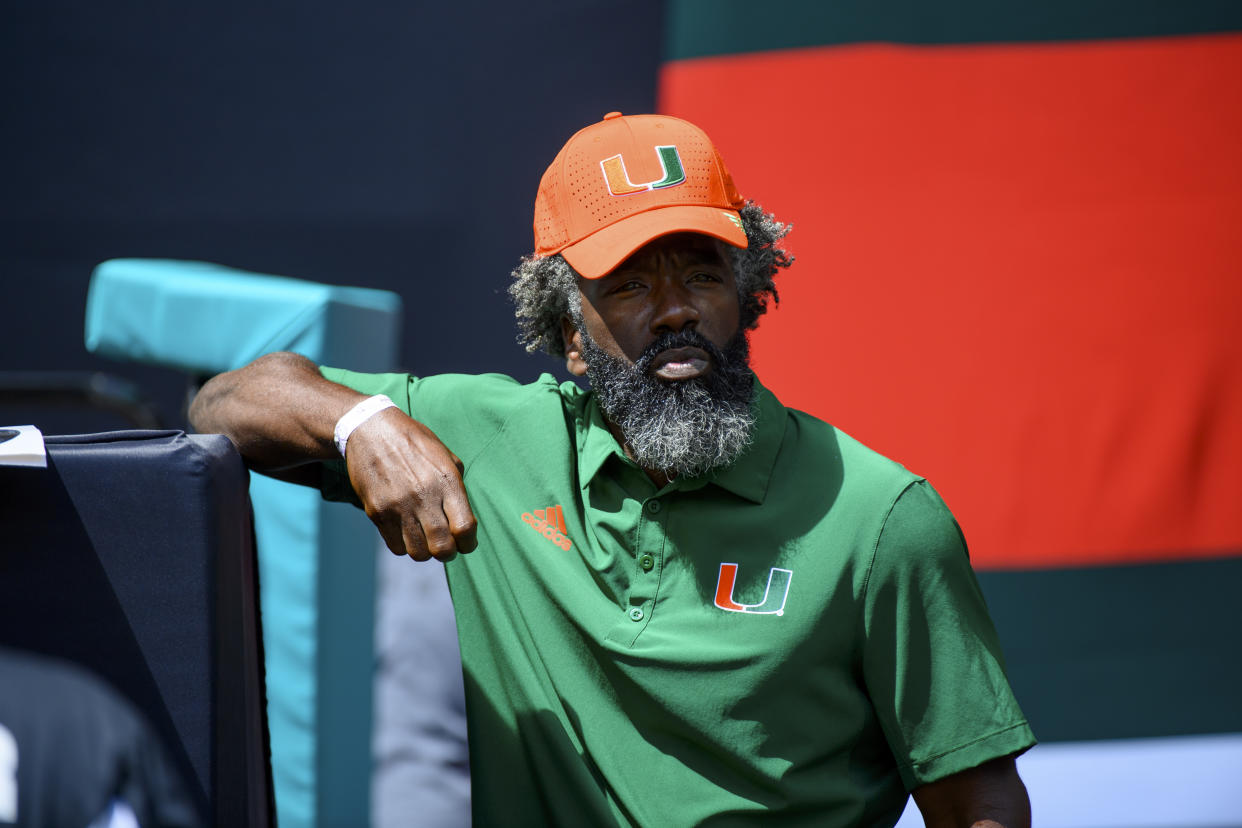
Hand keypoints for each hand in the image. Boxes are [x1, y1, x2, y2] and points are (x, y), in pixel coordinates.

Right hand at [343, 407, 477, 561]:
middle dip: (448, 552)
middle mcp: (424, 495)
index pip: (464, 527)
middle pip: (443, 548)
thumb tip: (463, 517)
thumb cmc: (413, 442)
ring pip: (419, 553)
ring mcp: (398, 506)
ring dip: (426, 551)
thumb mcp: (443, 454)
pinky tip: (406, 532)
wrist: (370, 430)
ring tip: (425, 538)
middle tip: (446, 545)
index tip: (467, 542)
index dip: (469, 543)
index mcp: (446, 480)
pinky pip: (396, 547)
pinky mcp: (377, 512)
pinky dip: (404, 546)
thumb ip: (457, 484)